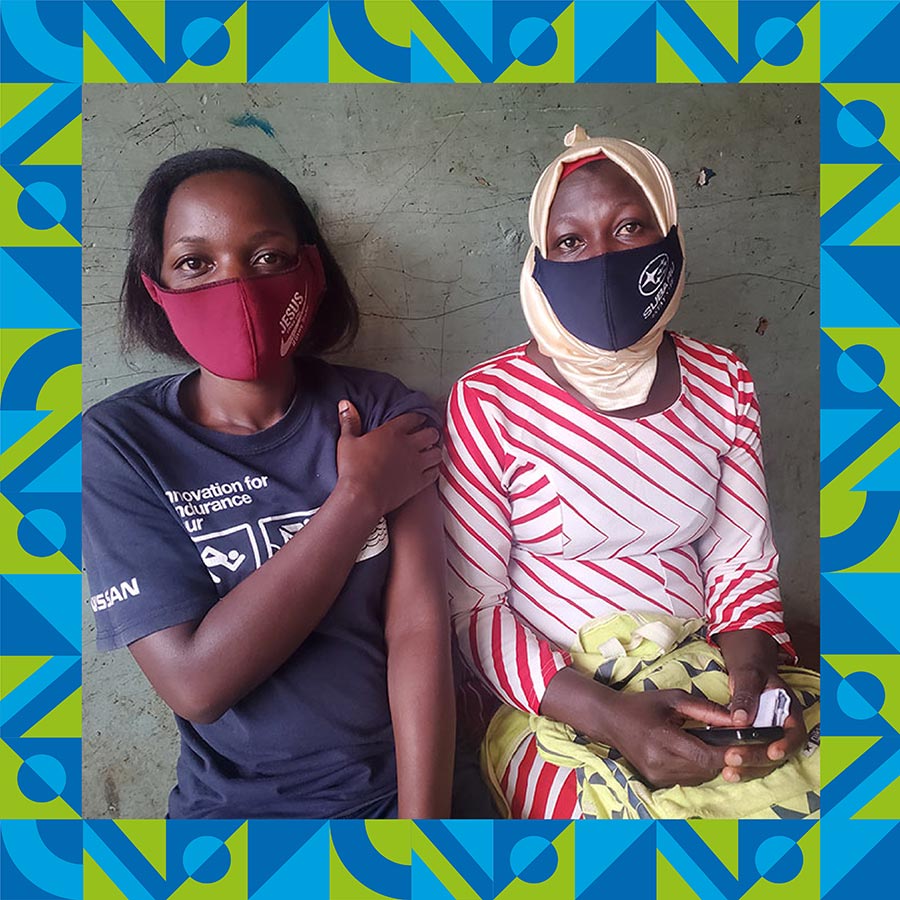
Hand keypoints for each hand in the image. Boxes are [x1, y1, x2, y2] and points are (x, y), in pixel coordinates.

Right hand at [336, 400, 440, 516]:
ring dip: (435, 450)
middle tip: (429, 435)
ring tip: (431, 451)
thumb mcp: (347, 441)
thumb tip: (345, 404)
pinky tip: (431, 470)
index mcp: (392, 432)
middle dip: (431, 433)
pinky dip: (434, 469)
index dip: (418, 418)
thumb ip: (350, 422)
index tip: (419, 419)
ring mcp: (416, 464)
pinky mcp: (419, 482)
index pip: (413, 418)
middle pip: (431, 433)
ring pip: (437, 452)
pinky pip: (435, 472)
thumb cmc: (352, 469)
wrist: (362, 497)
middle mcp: (408, 445)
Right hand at [601, 689, 733, 787]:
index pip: (703, 756)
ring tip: (709, 744)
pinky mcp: (657, 782)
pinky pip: (689, 779)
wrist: (610, 720)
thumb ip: (706, 708)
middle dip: (722, 757)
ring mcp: (657, 776)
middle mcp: (658, 763)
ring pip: (699, 777)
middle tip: (730, 742)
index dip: (726, 754)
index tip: (742, 747)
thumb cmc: (642, 705)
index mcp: (661, 739)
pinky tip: (692, 752)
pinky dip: (697, 767)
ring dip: (710, 763)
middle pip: (705, 769)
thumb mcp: (673, 698)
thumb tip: (736, 719)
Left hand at [715, 629, 807, 782]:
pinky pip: (751, 758)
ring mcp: (769, 738)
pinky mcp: (754, 743)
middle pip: (776, 752)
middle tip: (734, 760)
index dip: (786, 745)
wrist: (747, 672)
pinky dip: (739, 765)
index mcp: (790, 713)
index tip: (772, 752)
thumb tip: (740, 719)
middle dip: (756, 759)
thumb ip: (746, 694)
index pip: (794, 734)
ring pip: (763, 760)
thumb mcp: (749, 675)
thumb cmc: (752, 670)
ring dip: (747, 768)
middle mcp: (782, 730)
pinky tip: (723, 769)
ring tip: (727, 772)